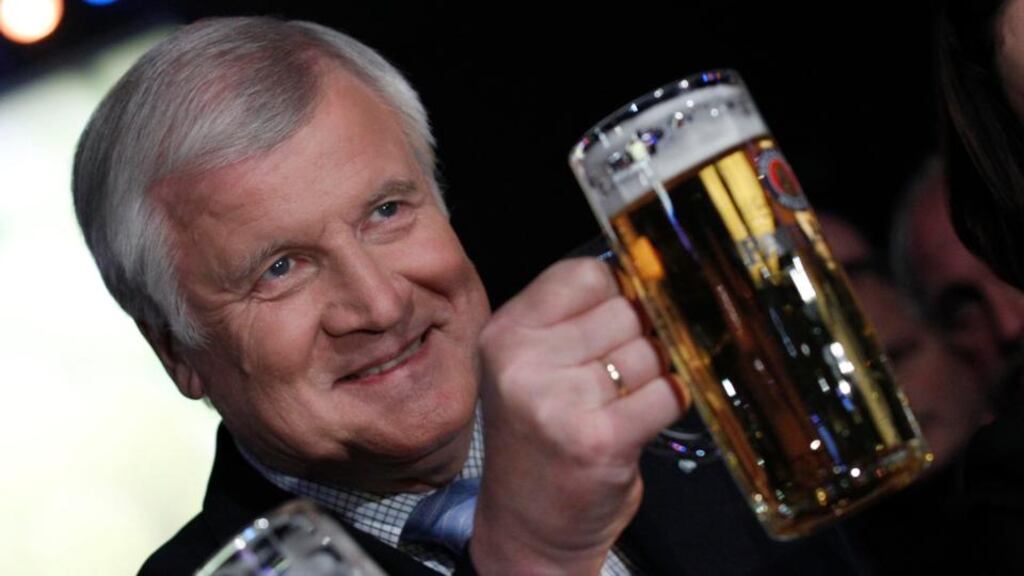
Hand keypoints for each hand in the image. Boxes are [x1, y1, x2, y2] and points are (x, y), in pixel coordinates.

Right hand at [470, 258, 687, 574]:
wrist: (528, 525)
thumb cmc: (538, 439)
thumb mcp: (531, 365)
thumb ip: (573, 317)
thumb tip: (649, 275)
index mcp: (505, 334)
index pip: (587, 274)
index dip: (614, 295)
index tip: (612, 324)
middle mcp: (524, 363)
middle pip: (625, 310)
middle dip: (636, 339)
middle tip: (613, 377)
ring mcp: (559, 402)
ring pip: (651, 352)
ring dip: (651, 377)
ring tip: (618, 405)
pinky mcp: (599, 440)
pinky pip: (667, 393)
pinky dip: (668, 403)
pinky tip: (642, 419)